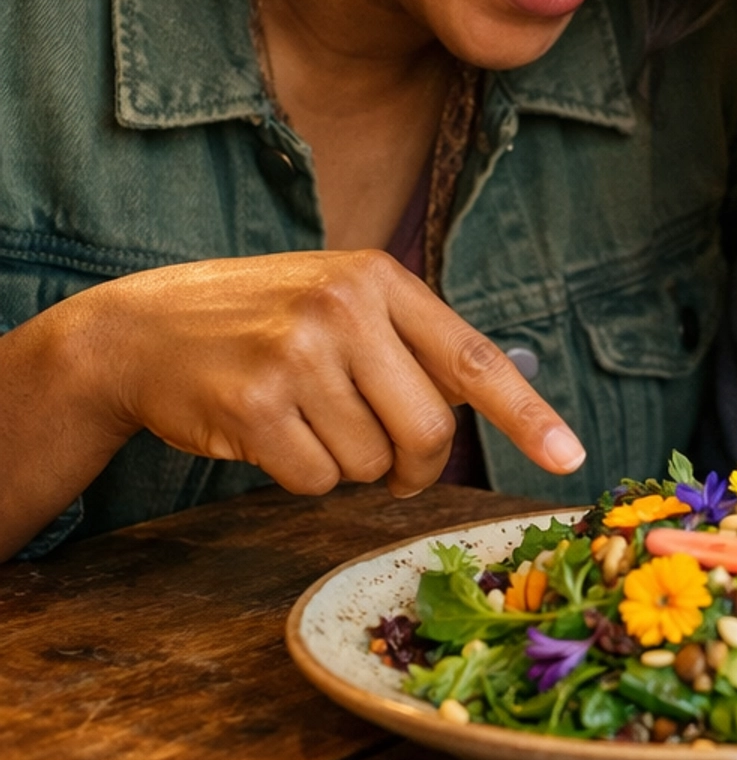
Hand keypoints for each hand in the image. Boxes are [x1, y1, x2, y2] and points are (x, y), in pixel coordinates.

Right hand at [86, 251, 584, 495]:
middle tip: (387, 465)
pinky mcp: (254, 405)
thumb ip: (409, 344)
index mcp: (379, 278)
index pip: (473, 357)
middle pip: (429, 431)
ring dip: (344, 463)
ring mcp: (298, 354)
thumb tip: (489, 404)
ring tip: (301, 418)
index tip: (571, 458)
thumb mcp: (339, 302)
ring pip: (370, 462)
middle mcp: (344, 307)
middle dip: (414, 466)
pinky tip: (267, 433)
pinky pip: (316, 481)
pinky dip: (298, 475)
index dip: (527, 415)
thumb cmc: (259, 324)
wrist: (142, 330)